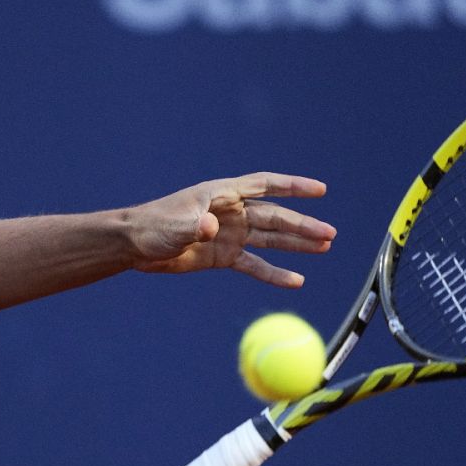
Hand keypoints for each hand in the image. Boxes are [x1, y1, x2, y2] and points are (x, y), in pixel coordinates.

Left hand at [129, 172, 336, 285]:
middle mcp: (231, 212)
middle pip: (275, 216)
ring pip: (270, 238)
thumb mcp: (174, 226)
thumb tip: (211, 228)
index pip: (265, 185)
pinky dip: (274, 273)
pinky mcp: (223, 256)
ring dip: (297, 244)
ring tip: (325, 247)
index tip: (320, 190)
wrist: (134, 246)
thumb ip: (194, 226)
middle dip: (303, 226)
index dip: (293, 186)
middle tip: (330, 235)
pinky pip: (254, 264)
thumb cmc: (152, 226)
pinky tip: (296, 281)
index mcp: (222, 195)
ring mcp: (229, 234)